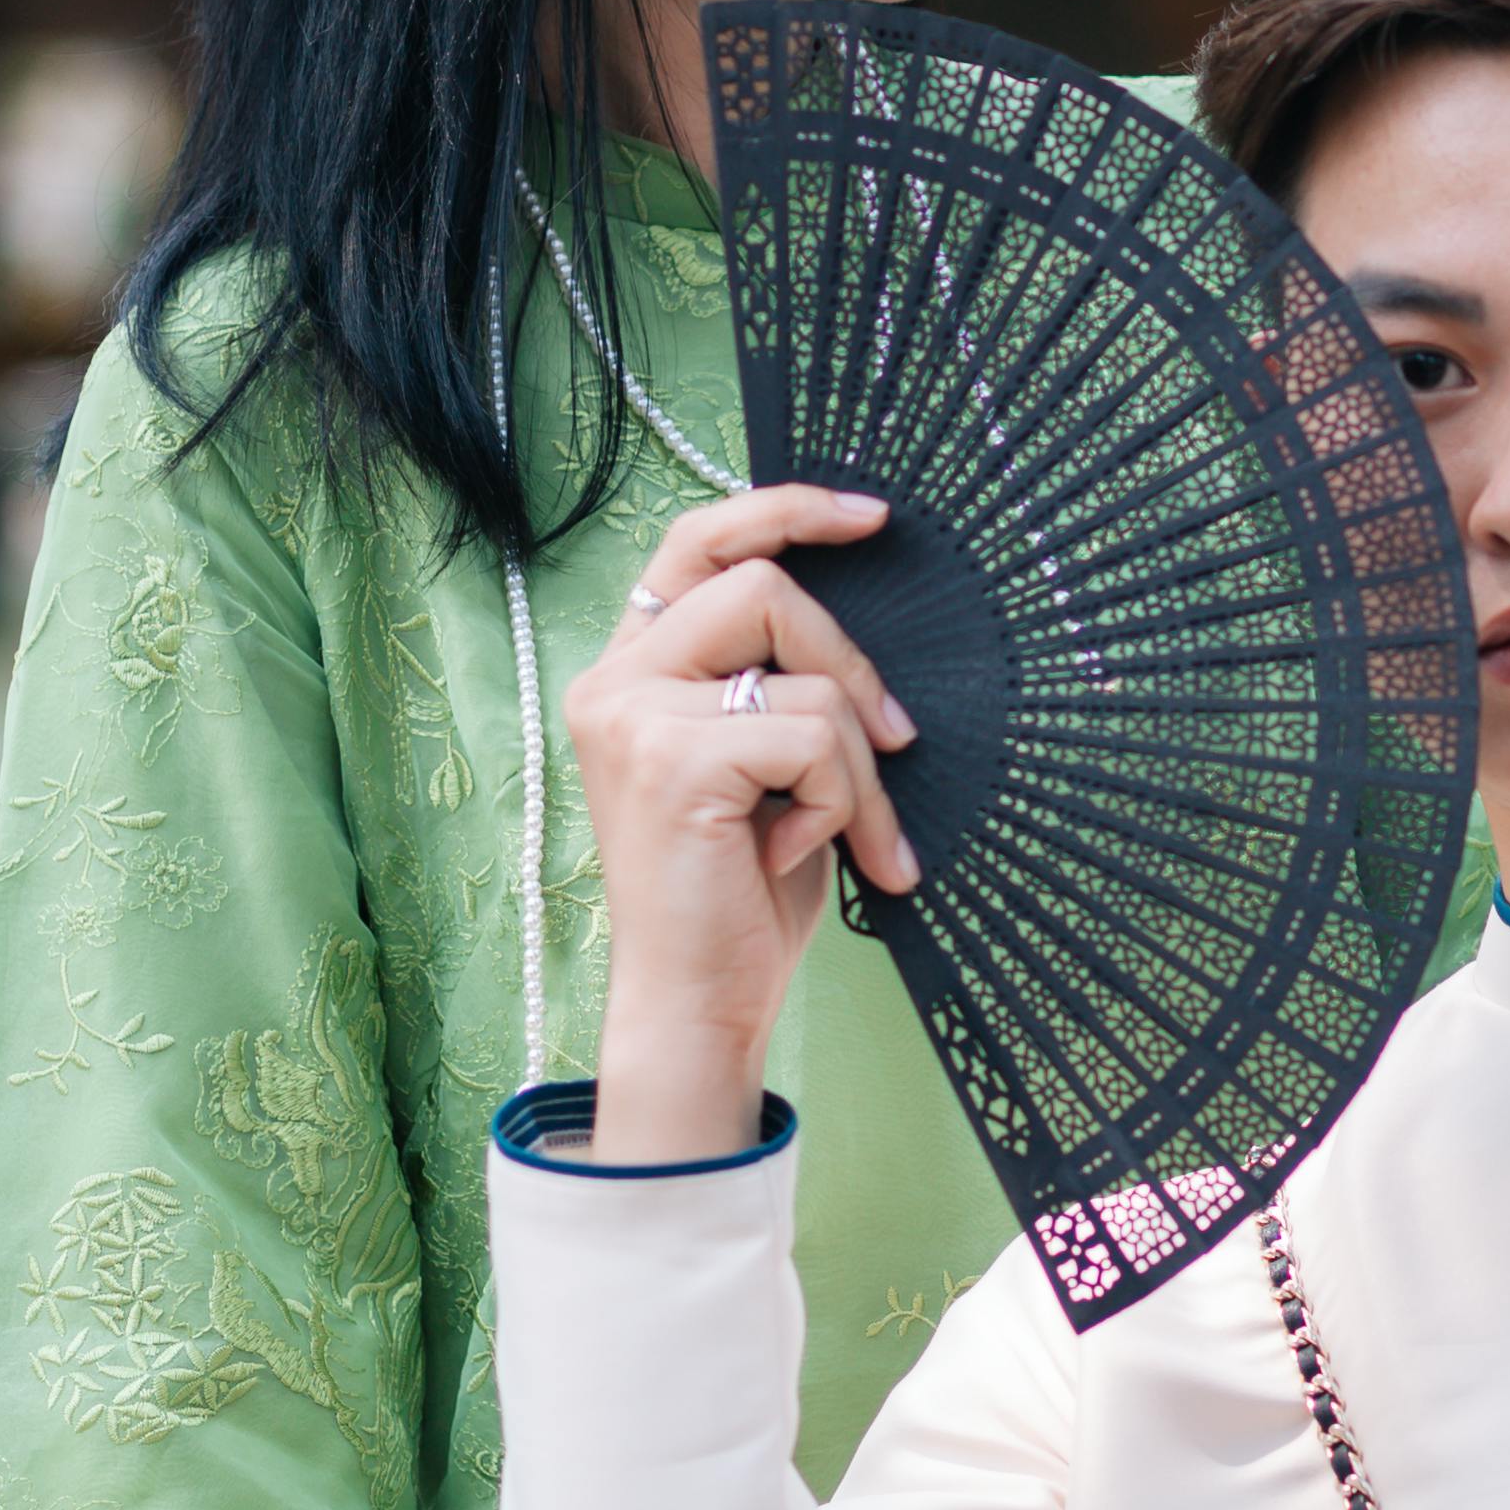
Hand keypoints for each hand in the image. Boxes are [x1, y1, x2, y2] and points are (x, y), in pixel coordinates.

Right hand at [559, 485, 919, 1161]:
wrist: (698, 1000)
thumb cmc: (740, 888)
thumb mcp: (759, 759)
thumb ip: (776, 680)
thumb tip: (862, 613)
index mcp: (630, 669)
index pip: (699, 541)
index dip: (784, 509)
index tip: (871, 515)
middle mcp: (614, 680)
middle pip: (766, 587)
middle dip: (854, 663)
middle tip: (895, 742)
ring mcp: (634, 716)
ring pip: (806, 672)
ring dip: (857, 763)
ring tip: (854, 832)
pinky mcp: (672, 761)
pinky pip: (812, 737)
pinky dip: (840, 802)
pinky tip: (801, 853)